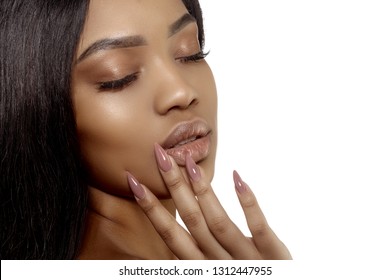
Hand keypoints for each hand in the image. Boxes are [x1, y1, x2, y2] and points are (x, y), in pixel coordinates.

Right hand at [127, 143, 291, 259]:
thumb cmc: (236, 279)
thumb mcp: (210, 269)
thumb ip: (195, 251)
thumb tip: (174, 229)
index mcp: (201, 263)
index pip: (170, 233)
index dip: (151, 207)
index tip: (135, 181)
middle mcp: (217, 262)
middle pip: (191, 219)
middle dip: (174, 186)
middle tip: (160, 155)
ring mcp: (246, 259)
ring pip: (219, 223)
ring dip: (203, 192)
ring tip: (190, 164)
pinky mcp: (272, 255)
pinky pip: (259, 227)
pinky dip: (248, 202)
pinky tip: (238, 178)